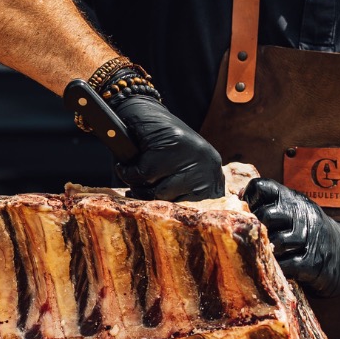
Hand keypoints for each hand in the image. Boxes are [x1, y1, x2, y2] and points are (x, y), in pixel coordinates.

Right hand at [110, 92, 224, 200]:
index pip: (203, 206)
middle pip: (177, 203)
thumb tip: (176, 227)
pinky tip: (127, 164)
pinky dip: (129, 172)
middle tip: (142, 188)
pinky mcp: (169, 146)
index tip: (161, 209)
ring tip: (137, 172)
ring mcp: (189, 154)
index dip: (178, 211)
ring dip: (140, 185)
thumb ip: (182, 193)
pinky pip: (143, 175)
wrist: (141, 111)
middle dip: (154, 198)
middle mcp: (207, 163)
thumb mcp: (179, 171)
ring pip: (159, 191)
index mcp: (212, 173)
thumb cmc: (158, 147)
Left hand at [243, 178, 339, 297]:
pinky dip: (279, 267)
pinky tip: (277, 267)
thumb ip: (272, 204)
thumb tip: (237, 196)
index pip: (263, 186)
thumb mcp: (296, 211)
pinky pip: (289, 264)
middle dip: (256, 228)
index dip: (249, 197)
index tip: (246, 210)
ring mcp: (309, 238)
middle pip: (267, 215)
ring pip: (277, 240)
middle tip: (253, 237)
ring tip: (264, 253)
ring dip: (267, 249)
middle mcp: (301, 215)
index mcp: (293, 199)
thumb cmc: (311, 232)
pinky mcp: (313, 261)